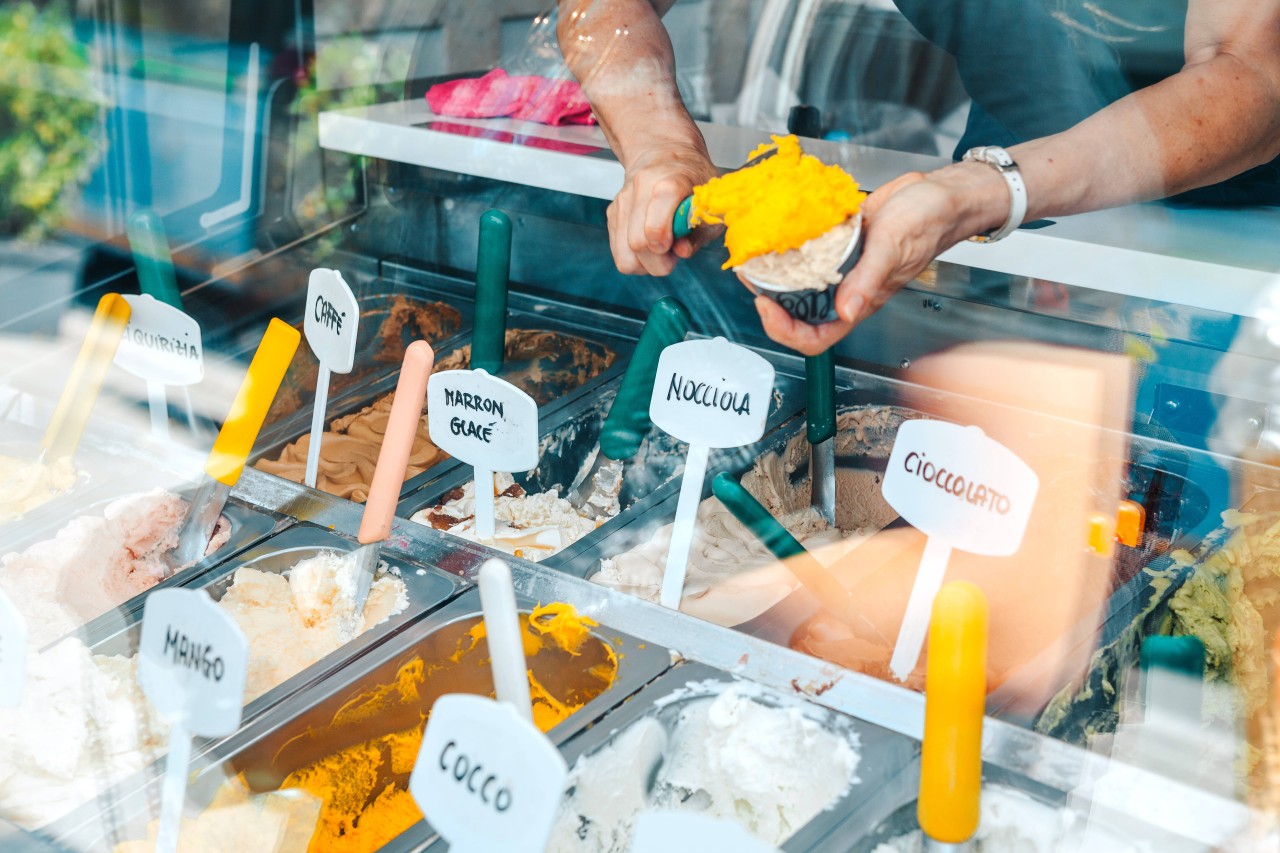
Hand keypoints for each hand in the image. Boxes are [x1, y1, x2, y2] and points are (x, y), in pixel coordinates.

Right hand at [609, 142, 721, 275]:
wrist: (665, 153)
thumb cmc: (694, 182)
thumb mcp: (709, 204)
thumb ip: (699, 232)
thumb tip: (682, 251)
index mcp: (670, 182)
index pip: (654, 224)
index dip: (662, 243)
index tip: (674, 247)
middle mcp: (640, 188)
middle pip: (637, 244)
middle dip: (658, 261)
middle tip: (673, 252)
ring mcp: (622, 201)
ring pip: (624, 254)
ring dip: (645, 263)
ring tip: (661, 251)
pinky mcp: (612, 213)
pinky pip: (619, 254)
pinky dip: (636, 259)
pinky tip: (650, 246)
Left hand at [750, 164, 1008, 354]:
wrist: (938, 194)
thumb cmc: (928, 224)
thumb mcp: (893, 248)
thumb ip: (868, 281)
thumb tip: (846, 312)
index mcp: (859, 302)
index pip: (815, 337)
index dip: (786, 331)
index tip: (766, 305)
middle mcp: (845, 289)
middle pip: (797, 312)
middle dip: (770, 299)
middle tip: (751, 274)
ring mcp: (840, 266)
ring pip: (798, 281)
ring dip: (774, 272)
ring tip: (755, 254)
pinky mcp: (837, 242)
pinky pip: (807, 251)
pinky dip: (789, 245)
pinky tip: (776, 231)